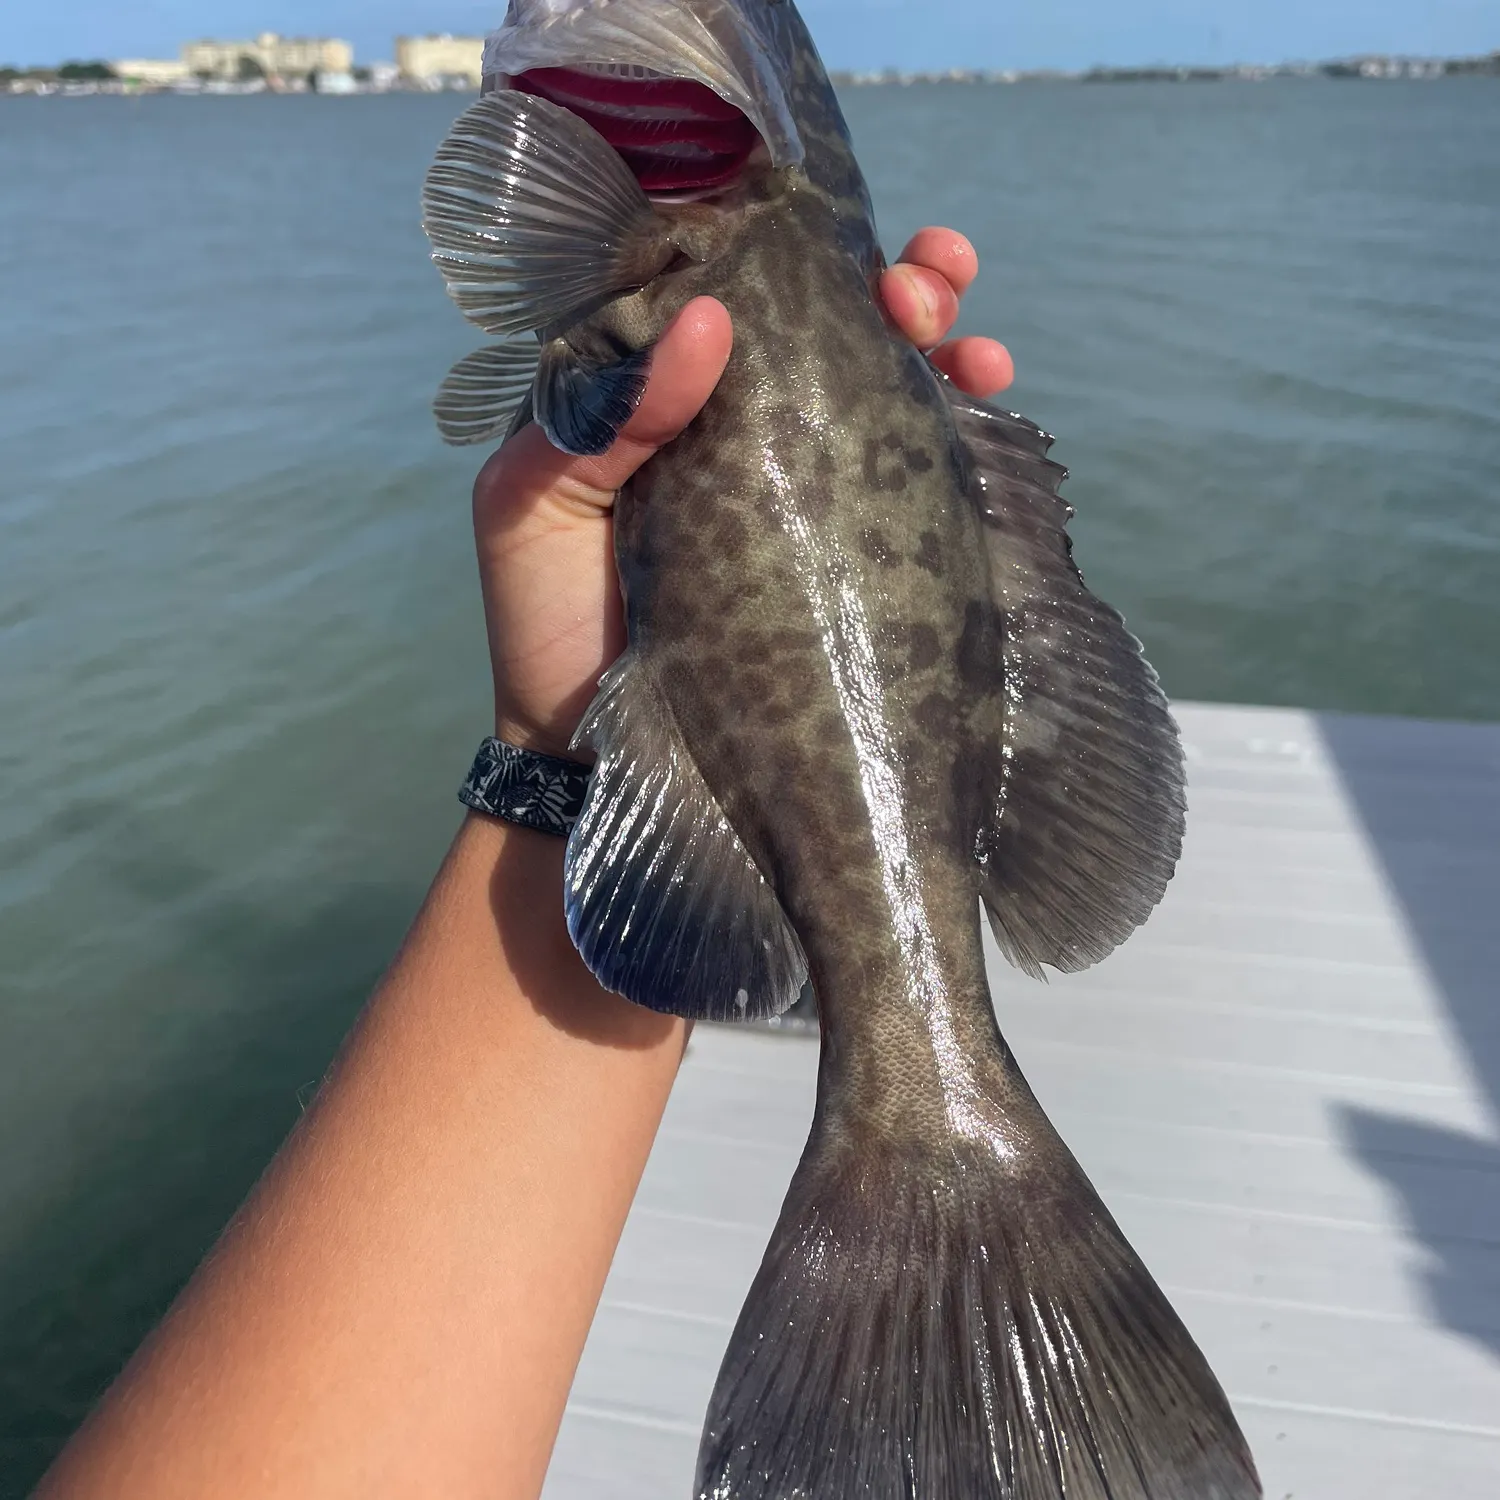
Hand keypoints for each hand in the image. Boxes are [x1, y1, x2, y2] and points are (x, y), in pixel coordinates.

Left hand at [471, 227, 1013, 756]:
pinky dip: (948, 422)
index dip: (783, 240)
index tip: (836, 228)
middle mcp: (723, 413)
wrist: (585, 748)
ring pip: (869, 378)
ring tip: (974, 343)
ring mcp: (785, 473)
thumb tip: (710, 319)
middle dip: (886, 282)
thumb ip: (606, 415)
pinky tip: (986, 399)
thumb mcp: (534, 504)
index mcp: (643, 386)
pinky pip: (897, 462)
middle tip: (928, 285)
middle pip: (816, 319)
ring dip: (934, 341)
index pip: (724, 281)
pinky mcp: (829, 534)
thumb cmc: (543, 619)